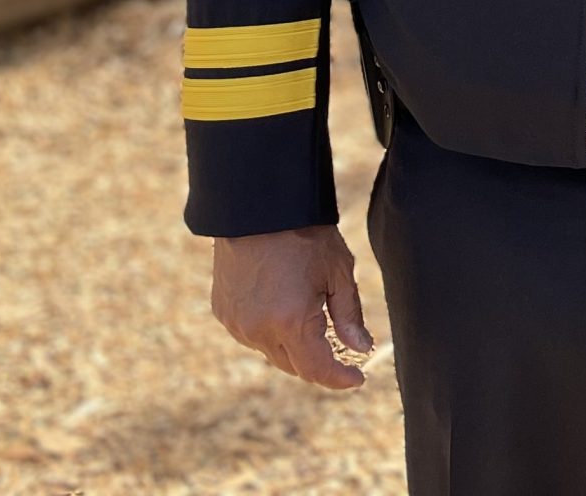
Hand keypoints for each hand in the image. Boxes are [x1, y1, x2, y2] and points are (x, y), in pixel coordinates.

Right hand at [210, 225, 373, 389]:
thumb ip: (349, 315)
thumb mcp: (337, 270)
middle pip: (295, 366)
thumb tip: (361, 348)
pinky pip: (252, 335)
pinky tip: (281, 306)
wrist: (255, 207)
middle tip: (340, 350)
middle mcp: (259, 330)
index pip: (317, 370)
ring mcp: (237, 324)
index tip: (357, 379)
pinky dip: (270, 331)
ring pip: (272, 352)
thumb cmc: (303, 234)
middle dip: (319, 363)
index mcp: (291, 321)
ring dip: (293, 347)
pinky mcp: (223, 313)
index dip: (339, 378)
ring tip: (309, 317)